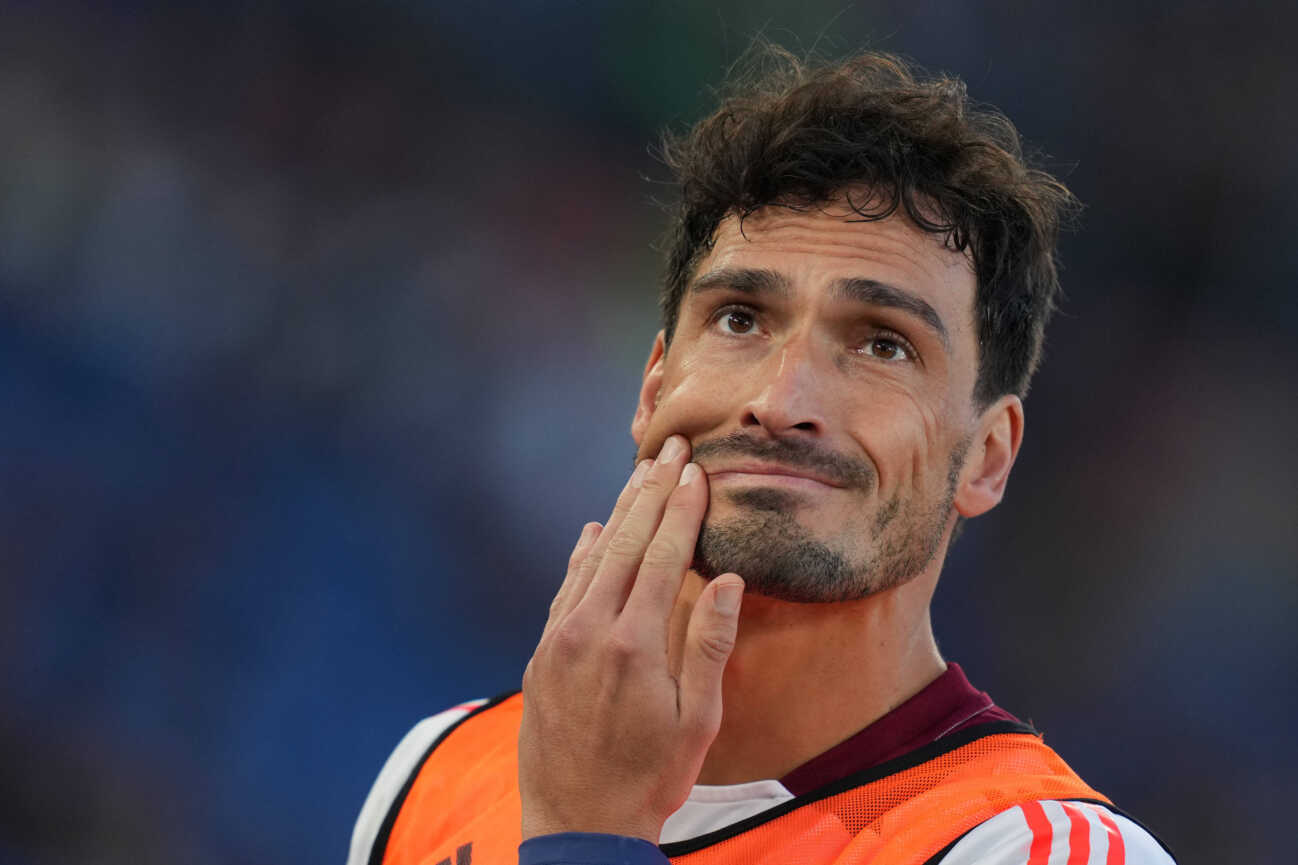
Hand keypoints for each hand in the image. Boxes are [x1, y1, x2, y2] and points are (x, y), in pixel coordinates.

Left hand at [518, 435, 744, 842]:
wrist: (578, 824)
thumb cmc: (651, 777)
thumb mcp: (699, 721)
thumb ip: (712, 645)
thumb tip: (729, 579)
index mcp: (636, 644)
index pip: (663, 555)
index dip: (681, 509)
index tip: (695, 470)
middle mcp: (590, 630)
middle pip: (624, 543)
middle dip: (651, 492)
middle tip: (670, 449)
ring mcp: (559, 640)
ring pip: (591, 559)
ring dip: (617, 513)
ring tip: (640, 475)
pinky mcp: (541, 654)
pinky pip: (563, 588)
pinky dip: (580, 555)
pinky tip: (593, 531)